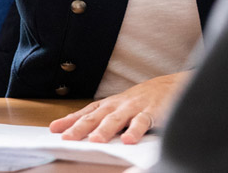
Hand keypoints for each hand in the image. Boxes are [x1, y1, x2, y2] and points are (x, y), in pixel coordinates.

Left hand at [49, 71, 189, 143]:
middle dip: (81, 128)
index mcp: (110, 105)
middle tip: (68, 138)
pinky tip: (129, 140)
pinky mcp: (153, 113)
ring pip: (118, 119)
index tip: (54, 129)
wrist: (173, 86)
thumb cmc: (142, 101)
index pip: (87, 112)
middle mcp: (120, 105)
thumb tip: (71, 130)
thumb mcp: (119, 106)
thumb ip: (99, 118)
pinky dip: (135, 131)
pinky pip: (143, 122)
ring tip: (95, 141)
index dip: (70, 120)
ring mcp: (136, 108)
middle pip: (97, 117)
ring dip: (105, 130)